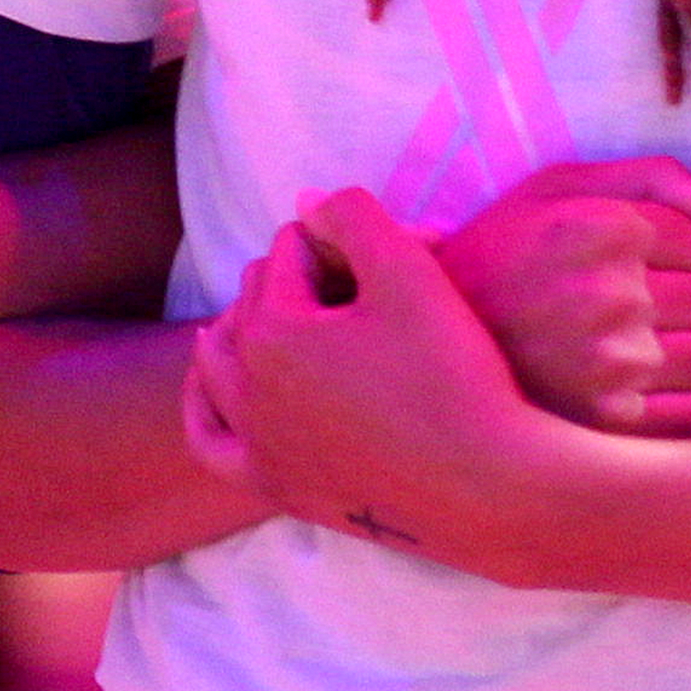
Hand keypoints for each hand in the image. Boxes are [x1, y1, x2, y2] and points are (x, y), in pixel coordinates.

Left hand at [181, 191, 552, 560]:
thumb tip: (306, 201)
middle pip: (251, 302)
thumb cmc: (453, 378)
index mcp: (272, 332)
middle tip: (357, 280)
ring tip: (278, 310)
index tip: (391, 254)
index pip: (290, 252)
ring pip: (215, 365)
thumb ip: (353, 218)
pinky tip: (215, 387)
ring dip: (240, 327)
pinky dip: (204, 406)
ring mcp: (255, 443)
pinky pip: (209, 441)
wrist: (486, 490)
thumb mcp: (413, 275)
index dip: (340, 240)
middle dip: (295, 279)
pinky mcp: (273, 485)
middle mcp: (245, 389)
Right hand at [437, 156, 690, 434]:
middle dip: (682, 302)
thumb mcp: (556, 190)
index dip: (676, 252)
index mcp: (600, 228)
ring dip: (681, 355)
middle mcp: (609, 295)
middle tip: (626, 310)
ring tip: (625, 350)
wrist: (420, 346)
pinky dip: (669, 406)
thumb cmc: (499, 257)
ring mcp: (611, 365)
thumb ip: (654, 179)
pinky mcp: (610, 425)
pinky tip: (623, 393)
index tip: (632, 264)